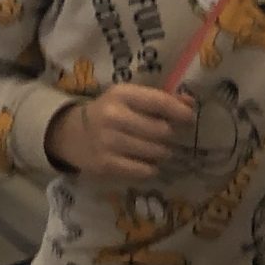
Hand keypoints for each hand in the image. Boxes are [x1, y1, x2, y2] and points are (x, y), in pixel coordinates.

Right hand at [43, 84, 194, 180]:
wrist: (73, 134)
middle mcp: (113, 116)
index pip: (159, 101)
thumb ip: (159, 99)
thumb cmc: (110, 112)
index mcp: (121, 94)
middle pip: (162, 131)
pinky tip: (145, 162)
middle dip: (170, 135)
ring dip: (162, 153)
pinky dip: (150, 168)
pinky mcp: (106, 164)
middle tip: (167, 137)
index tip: (190, 118)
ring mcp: (108, 142)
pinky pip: (144, 170)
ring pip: (156, 152)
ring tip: (156, 149)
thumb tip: (191, 103)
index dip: (180, 111)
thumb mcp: (129, 99)